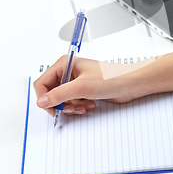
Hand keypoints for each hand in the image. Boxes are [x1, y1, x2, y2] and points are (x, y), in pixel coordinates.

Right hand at [34, 56, 152, 115]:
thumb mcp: (82, 87)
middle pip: (51, 93)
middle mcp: (68, 72)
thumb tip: (42, 101)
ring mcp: (75, 81)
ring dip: (71, 107)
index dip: (44, 98)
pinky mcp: (83, 90)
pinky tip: (89, 105)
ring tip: (84, 106)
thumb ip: (59, 94)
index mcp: (64, 64)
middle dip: (61, 104)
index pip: (42, 83)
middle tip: (71, 108)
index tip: (53, 108)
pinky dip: (79, 106)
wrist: (130, 84)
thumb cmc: (111, 78)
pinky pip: (72, 102)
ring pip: (62, 100)